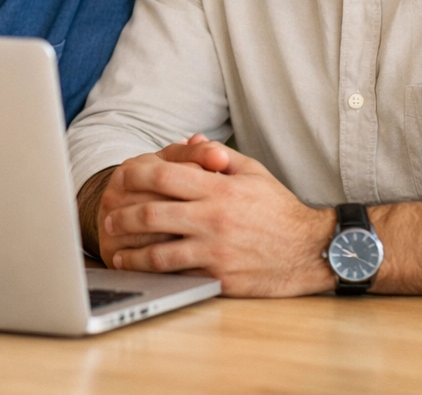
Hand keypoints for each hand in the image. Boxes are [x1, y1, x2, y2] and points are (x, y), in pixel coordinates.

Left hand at [100, 139, 333, 296]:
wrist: (314, 251)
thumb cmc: (280, 209)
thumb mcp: (253, 172)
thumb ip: (218, 156)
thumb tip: (189, 142)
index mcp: (219, 189)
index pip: (164, 175)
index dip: (135, 174)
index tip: (120, 177)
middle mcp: (214, 219)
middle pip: (151, 214)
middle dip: (121, 217)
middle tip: (108, 219)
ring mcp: (216, 252)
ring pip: (158, 253)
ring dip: (131, 253)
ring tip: (117, 251)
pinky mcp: (221, 279)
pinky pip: (179, 277)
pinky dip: (155, 275)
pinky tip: (143, 273)